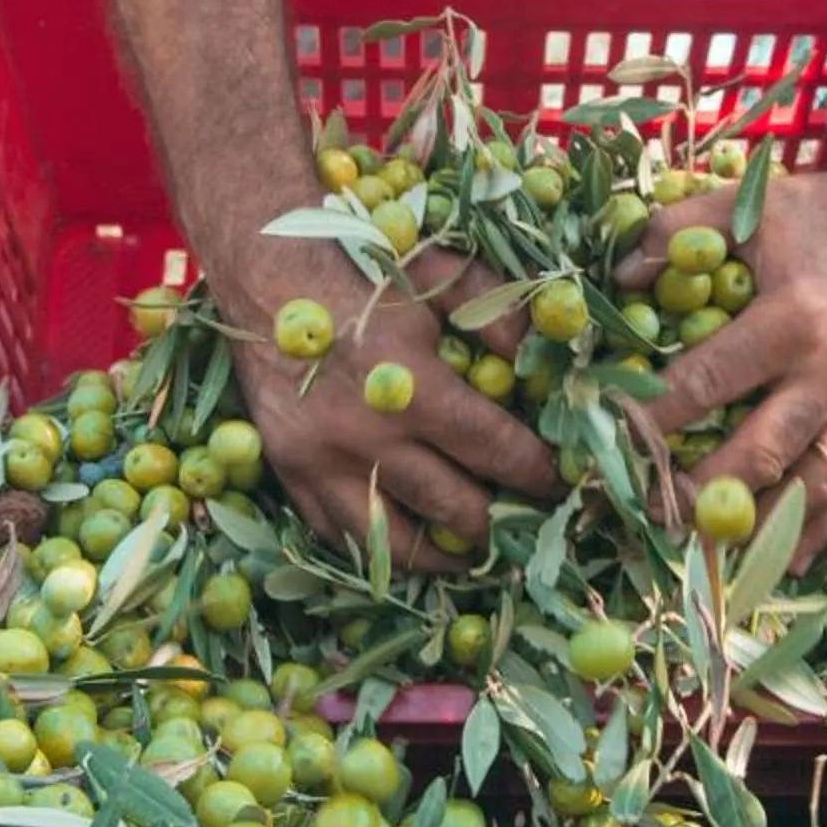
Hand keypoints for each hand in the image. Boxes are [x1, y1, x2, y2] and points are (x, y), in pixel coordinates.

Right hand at [222, 238, 557, 571]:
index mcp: (413, 389)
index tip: (560, 483)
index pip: (494, 451)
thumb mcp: (442, 275)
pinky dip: (377, 548)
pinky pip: (338, 536)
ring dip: (442, 554)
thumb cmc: (363, 271)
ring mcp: (321, 464)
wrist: (266, 274)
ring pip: (393, 543)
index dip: (536, 473)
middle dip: (499, 521)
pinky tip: (407, 539)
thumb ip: (500, 316)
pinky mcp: (288, 473)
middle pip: (453, 508)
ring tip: (471, 551)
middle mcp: (367, 439)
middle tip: (524, 521)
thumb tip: (546, 364)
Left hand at [620, 166, 826, 565]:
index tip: (609, 438)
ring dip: (754, 527)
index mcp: (794, 319)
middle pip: (758, 453)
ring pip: (807, 488)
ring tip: (699, 550)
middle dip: (699, 491)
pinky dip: (816, 532)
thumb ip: (676, 231)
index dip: (654, 415)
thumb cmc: (820, 217)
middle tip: (646, 512)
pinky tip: (779, 563)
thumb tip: (619, 279)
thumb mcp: (748, 207)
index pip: (708, 382)